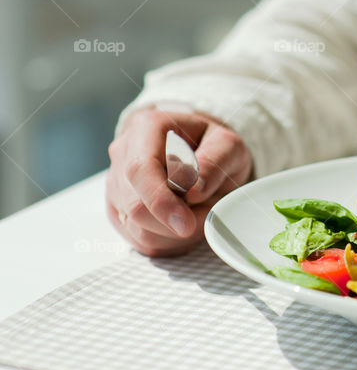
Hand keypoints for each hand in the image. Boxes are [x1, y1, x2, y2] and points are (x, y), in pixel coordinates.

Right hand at [106, 109, 252, 256]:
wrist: (202, 151)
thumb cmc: (213, 146)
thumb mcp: (228, 144)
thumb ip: (215, 162)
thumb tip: (193, 191)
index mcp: (146, 128)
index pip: (140, 170)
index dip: (161, 201)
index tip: (186, 224)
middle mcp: (123, 155)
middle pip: (134, 205)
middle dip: (173, 222)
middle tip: (207, 214)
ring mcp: (116, 185)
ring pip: (136, 228)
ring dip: (174, 232)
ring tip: (199, 212)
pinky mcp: (119, 211)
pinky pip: (140, 240)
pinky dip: (169, 241)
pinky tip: (185, 223)